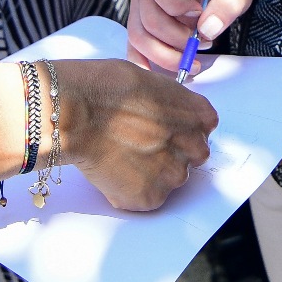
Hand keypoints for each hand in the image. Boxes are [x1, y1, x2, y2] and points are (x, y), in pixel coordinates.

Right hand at [46, 59, 214, 209]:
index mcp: (200, 116)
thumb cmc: (107, 89)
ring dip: (151, 173)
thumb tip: (164, 115)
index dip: (179, 131)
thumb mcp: (153, 83)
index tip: (162, 130)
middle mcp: (194, 147)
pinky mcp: (150, 197)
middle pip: (190, 158)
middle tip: (139, 145)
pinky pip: (145, 197)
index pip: (202, 130)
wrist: (79, 111)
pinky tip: (112, 169)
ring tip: (120, 155)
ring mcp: (173, 175)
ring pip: (168, 180)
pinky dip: (130, 189)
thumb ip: (170, 105)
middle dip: (170, 153)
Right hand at [126, 0, 254, 74]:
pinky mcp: (138, 23)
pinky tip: (165, 75)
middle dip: (177, 38)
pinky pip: (134, 48)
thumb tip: (207, 29)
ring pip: (139, 36)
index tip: (199, 12)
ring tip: (191, 59)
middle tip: (202, 44)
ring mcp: (139, 2)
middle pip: (149, 18)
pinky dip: (147, 64)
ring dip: (166, 55)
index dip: (176, 4)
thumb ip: (229, 4)